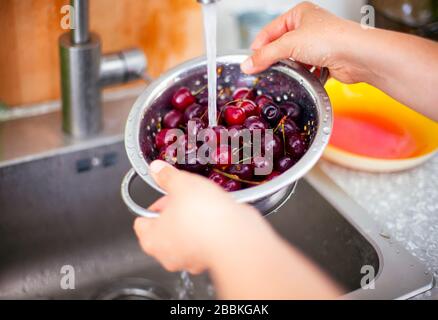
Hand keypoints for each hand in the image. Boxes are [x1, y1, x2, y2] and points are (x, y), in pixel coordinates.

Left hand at [133, 160, 263, 273]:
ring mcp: (189, 260)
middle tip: (186, 198)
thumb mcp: (181, 184)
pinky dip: (207, 231)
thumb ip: (166, 176)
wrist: (235, 235)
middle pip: (164, 228)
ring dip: (191, 222)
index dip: (155, 205)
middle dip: (175, 212)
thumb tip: (157, 169)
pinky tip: (215, 217)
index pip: (142, 221)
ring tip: (203, 205)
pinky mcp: (208, 260)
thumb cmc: (203, 216)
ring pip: (184, 236)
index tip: (166, 195)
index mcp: (151, 238)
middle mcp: (167, 255)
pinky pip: (203, 242)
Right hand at [241, 1, 368, 83]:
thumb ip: (266, 55)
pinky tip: (303, 78)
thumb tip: (247, 65)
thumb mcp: (289, 44)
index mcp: (299, 14)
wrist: (358, 55)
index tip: (249, 62)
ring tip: (287, 74)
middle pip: (281, 46)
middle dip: (275, 59)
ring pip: (294, 59)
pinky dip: (303, 75)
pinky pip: (306, 69)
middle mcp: (308, 27)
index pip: (270, 30)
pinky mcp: (324, 60)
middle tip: (263, 70)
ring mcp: (317, 44)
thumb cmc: (331, 39)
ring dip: (291, 68)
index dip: (259, 46)